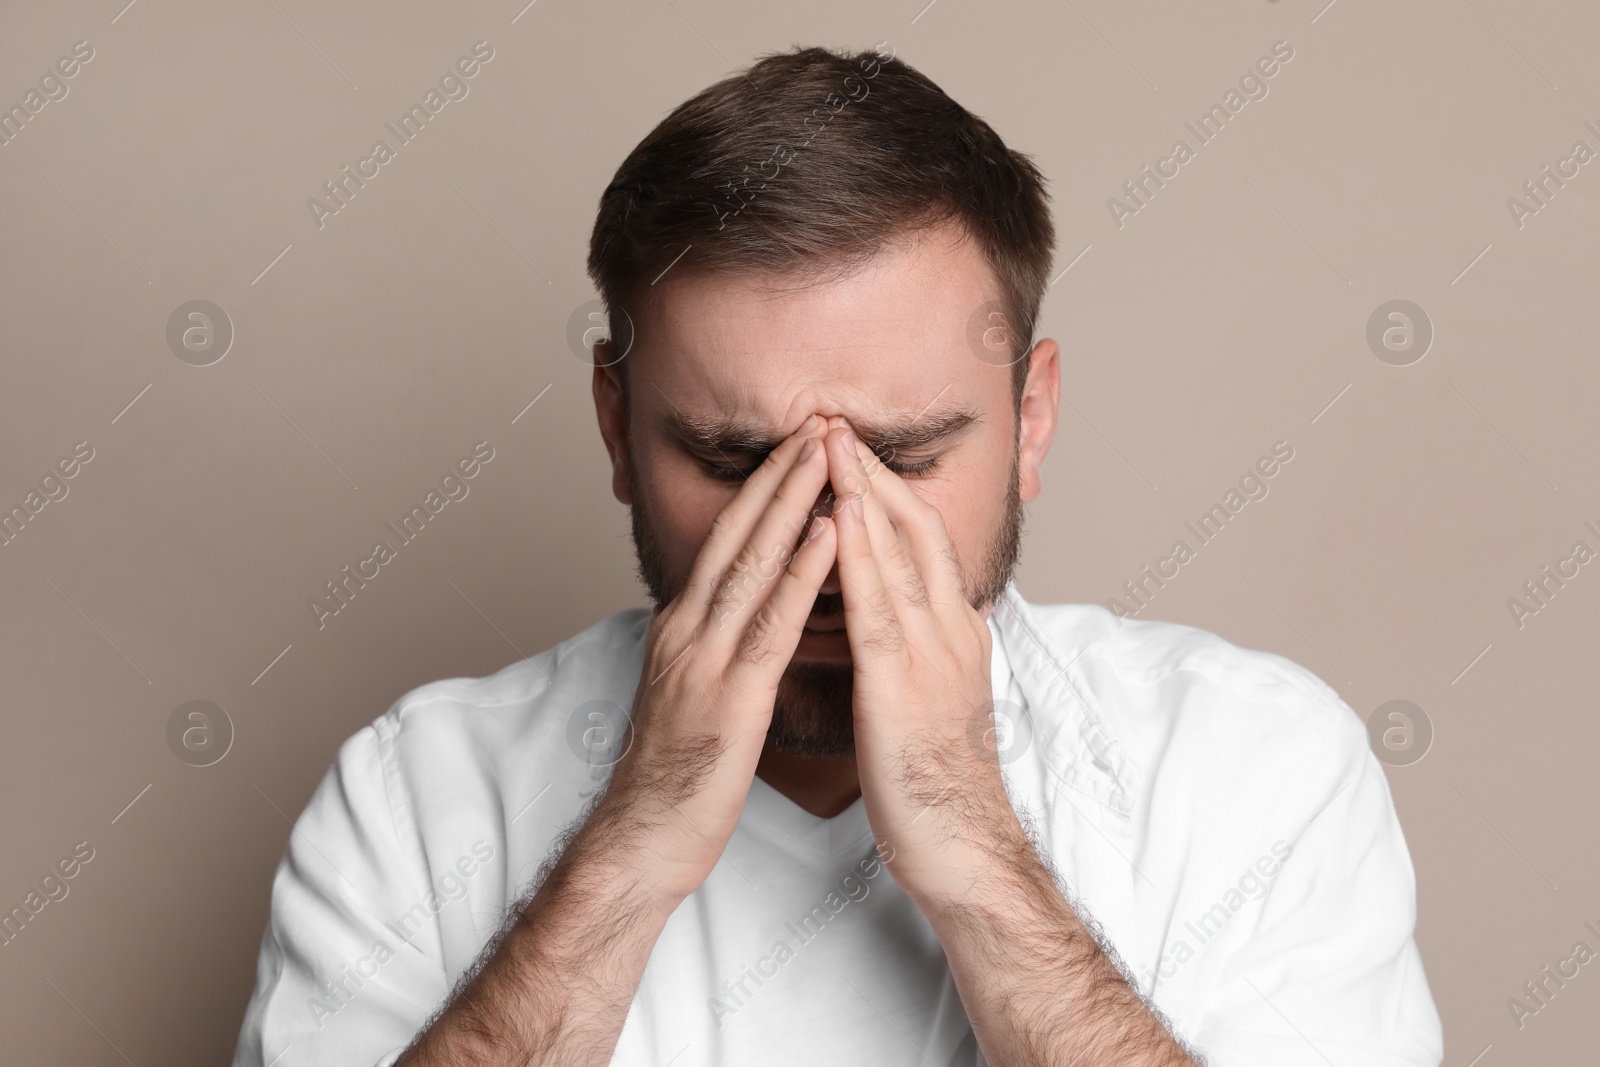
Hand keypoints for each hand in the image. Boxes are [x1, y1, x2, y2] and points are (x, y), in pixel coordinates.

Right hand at [589, 415, 837, 911]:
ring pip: (752, 564)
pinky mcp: (727, 699)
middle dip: (779, 474)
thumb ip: (712, 643)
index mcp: (681, 626)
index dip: (762, 488)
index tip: (799, 444)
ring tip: (829, 453)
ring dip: (793, 503)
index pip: (725, 540)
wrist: (643, 838)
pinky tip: (829, 536)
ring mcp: (702, 661)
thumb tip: (737, 612)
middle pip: (736, 534)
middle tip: (819, 421)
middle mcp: (686, 630)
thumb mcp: (689, 689)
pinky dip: (802, 574)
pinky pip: (771, 625)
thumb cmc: (675, 772)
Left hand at [822, 422, 1028, 909]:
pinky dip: (856, 558)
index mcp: (955, 631)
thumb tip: (900, 617)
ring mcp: (931, 654)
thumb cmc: (939, 778)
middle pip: (914, 527)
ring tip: (829, 443)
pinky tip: (834, 522)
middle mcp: (949, 629)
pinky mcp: (902, 686)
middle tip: (834, 420)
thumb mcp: (937, 695)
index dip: (887, 489)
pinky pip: (876, 609)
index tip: (852, 448)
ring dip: (860, 493)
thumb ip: (922, 647)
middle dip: (871, 470)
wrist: (963, 843)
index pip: (923, 539)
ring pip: (897, 554)